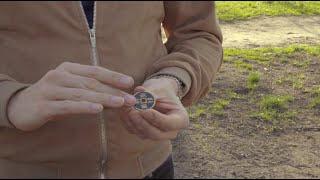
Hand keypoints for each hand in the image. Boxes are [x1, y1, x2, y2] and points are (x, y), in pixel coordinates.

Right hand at [8, 62, 135, 130]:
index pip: (95, 71)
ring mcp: (51, 89)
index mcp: (69, 69)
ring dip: (104, 98)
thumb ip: (92, 89)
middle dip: (113, 90)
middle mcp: (60, 76)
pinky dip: (84, 106)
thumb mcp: (72, 89)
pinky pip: (68, 106)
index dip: (113, 76)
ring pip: (82, 93)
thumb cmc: (54, 96)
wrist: (22, 106)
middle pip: (91, 83)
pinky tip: (98, 109)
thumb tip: (119, 95)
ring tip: (120, 103)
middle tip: (131, 98)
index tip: (130, 82)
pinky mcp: (45, 105)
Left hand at [121, 77, 188, 140]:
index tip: (144, 110)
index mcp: (181, 120)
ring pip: (143, 134)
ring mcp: (157, 135)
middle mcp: (171, 132)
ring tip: (126, 108)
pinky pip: (135, 131)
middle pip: (156, 134)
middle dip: (142, 123)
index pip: (168, 124)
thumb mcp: (160, 88)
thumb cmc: (162, 89)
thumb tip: (139, 95)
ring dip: (133, 122)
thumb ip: (150, 94)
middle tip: (132, 111)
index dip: (155, 118)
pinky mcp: (145, 134)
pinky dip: (127, 122)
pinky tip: (123, 111)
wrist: (159, 93)